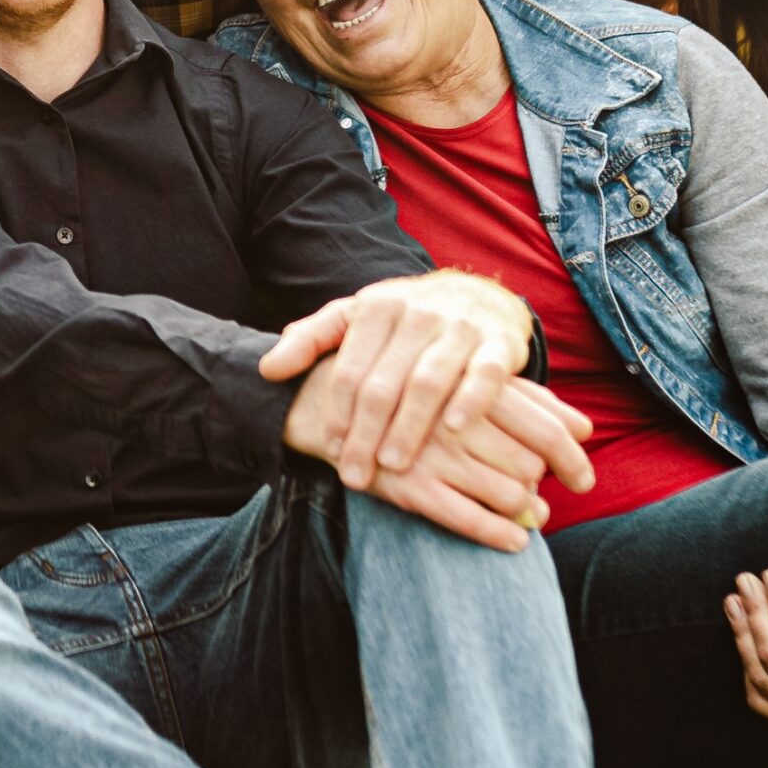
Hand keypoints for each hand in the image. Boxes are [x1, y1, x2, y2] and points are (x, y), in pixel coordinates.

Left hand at [266, 271, 579, 494]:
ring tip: (393, 466)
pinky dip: (469, 400)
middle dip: (365, 434)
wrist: (477, 294)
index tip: (329, 451)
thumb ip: (310, 339)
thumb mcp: (353, 318)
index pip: (348, 370)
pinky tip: (452, 429)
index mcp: (375, 308)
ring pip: (428, 382)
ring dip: (409, 427)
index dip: (336, 414)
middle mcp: (416, 314)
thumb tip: (267, 370)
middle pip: (383, 383)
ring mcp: (459, 327)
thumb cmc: (404, 318)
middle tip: (355, 474)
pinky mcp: (500, 343)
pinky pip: (485, 374)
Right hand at [288, 361, 589, 550]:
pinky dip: (500, 535)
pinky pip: (469, 519)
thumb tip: (584, 428)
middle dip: (542, 486)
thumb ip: (527, 399)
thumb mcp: (462, 379)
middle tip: (542, 496)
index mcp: (470, 383)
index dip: (572, 458)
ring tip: (529, 515)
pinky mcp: (406, 484)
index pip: (545, 426)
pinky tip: (515, 541)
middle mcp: (454, 416)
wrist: (323, 399)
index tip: (582, 480)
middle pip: (531, 463)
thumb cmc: (409, 387)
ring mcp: (431, 452)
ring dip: (526, 512)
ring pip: (509, 493)